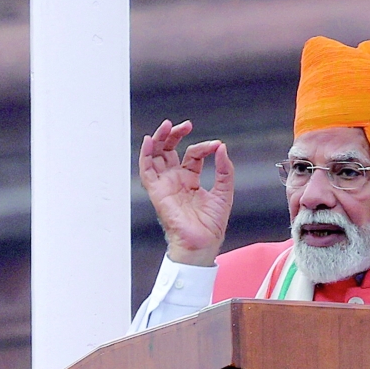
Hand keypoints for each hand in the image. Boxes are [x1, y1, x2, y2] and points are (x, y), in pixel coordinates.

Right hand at [139, 120, 234, 265]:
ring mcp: (165, 185)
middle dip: (174, 135)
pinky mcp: (157, 192)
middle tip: (185, 125)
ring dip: (158, 139)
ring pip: (155, 156)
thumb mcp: (224, 192)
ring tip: (166, 126)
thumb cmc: (212, 224)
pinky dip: (145, 155)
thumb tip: (222, 147)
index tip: (216, 146)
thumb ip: (224, 169)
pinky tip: (148, 141)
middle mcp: (175, 180)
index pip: (193, 155)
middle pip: (169, 151)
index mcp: (190, 180)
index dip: (204, 147)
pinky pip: (146, 171)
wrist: (203, 242)